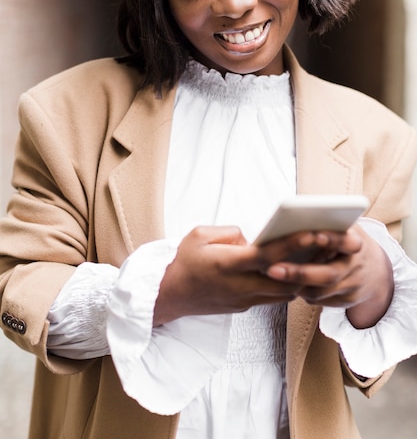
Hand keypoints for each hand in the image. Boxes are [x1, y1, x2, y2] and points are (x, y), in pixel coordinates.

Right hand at [153, 225, 305, 325]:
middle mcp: (239, 285)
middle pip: (285, 281)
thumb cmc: (182, 261)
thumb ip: (230, 233)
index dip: (294, 245)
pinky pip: (271, 297)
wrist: (168, 295)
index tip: (314, 233)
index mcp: (228, 264)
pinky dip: (285, 285)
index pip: (268, 256)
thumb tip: (253, 239)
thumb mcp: (199, 235)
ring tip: (318, 259)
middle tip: (329, 249)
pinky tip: (294, 271)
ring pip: (282, 293)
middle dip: (309, 266)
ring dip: (300, 278)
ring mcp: (243, 300)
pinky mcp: (243, 306)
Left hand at [265, 224, 393, 328]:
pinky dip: (303, 293)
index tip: (316, 236)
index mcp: (356, 242)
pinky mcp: (346, 302)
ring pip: (320, 292)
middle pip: (328, 274)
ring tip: (274, 275)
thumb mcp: (344, 227)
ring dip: (295, 285)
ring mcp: (353, 286)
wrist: (376, 272)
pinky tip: (288, 284)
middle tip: (272, 269)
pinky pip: (320, 301)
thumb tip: (294, 212)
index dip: (332, 239)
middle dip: (299, 273)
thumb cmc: (347, 240)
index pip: (346, 241)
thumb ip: (327, 222)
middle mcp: (356, 266)